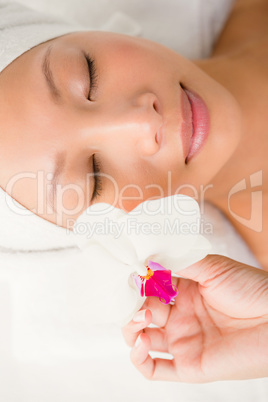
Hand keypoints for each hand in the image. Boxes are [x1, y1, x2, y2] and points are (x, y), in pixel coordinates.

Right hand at [122, 255, 267, 381]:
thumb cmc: (250, 289)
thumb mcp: (212, 267)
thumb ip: (179, 262)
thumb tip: (146, 257)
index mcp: (184, 291)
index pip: (150, 286)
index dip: (139, 281)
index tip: (131, 273)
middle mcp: (180, 315)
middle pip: (142, 311)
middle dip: (133, 304)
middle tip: (136, 299)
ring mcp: (183, 340)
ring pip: (141, 338)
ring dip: (131, 328)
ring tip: (142, 317)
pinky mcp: (188, 365)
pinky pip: (154, 369)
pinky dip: (139, 359)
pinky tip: (141, 342)